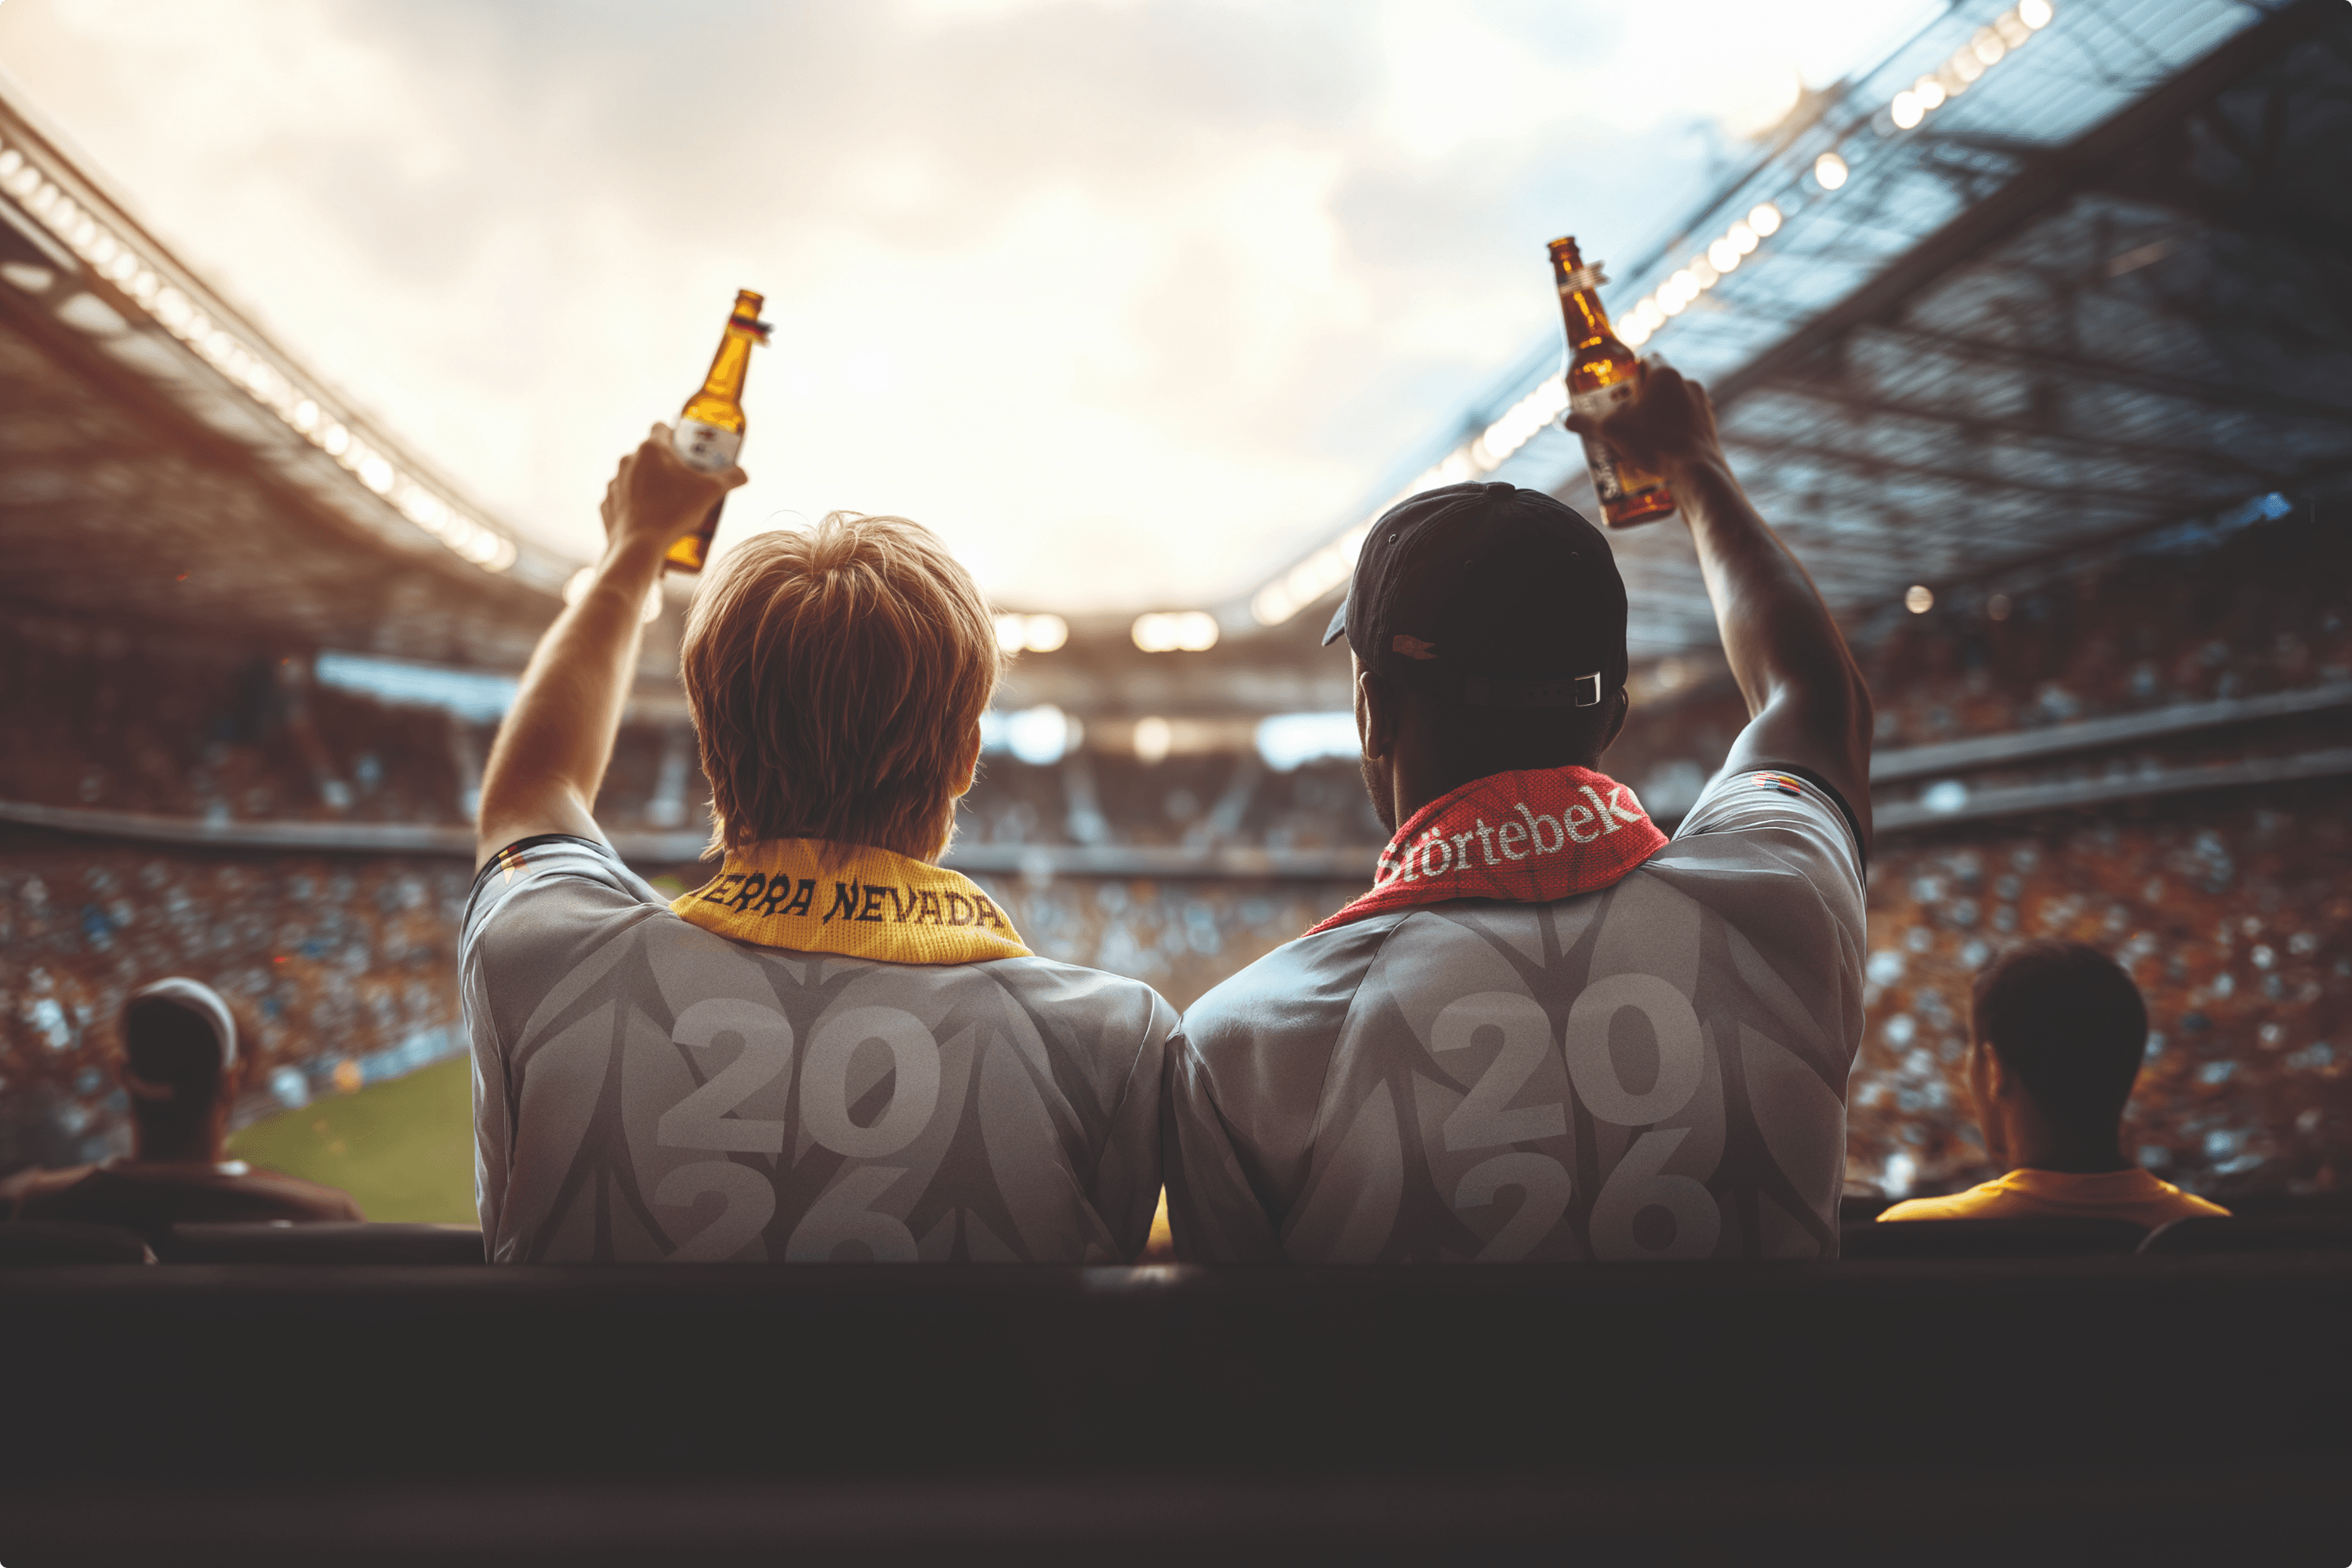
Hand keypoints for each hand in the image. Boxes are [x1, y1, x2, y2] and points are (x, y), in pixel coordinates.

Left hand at [599, 423, 746, 556]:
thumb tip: (743, 474)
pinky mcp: (608, 504)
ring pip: (635, 477)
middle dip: (666, 465)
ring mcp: (615, 483)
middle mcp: (628, 460)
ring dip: (650, 485)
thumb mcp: (711, 492)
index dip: (676, 435)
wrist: (638, 546)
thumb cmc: (674, 512)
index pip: (661, 427)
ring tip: (669, 505)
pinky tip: (650, 519)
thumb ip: (731, 478)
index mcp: (651, 449)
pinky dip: (635, 506)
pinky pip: (624, 499)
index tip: (687, 449)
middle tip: (685, 482)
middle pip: (650, 455)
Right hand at [1563, 365, 1725, 481]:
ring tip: (1638, 437)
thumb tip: (1564, 418)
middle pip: (1658, 384)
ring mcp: (1702, 406)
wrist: (1696, 472)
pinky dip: (1672, 432)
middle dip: (1639, 399)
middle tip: (1621, 416)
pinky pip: (1686, 423)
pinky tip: (1658, 450)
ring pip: (1673, 404)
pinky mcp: (1709, 428)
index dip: (1630, 371)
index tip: (1617, 389)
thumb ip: (1585, 423)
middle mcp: (1688, 384)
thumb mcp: (1611, 431)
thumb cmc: (1655, 443)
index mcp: (1666, 375)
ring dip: (1656, 416)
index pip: (1646, 359)